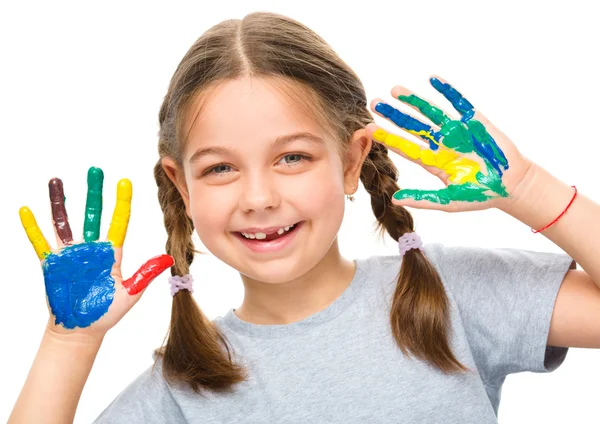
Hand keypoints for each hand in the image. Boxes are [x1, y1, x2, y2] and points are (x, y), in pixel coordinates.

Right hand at [19, 166, 173, 337]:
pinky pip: (40, 242)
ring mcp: (70, 255)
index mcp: (111, 253)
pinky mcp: (52, 264)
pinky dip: (32, 227)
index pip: (118, 222)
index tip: (125, 182)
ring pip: (64, 222)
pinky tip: (26, 211)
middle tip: (96, 170)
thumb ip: (146, 274)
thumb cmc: (107, 312)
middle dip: (95, 192)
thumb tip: (169, 259)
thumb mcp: (130, 293)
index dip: (122, 203)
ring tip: (56, 180)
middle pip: (93, 214)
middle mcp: (90, 249)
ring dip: (60, 202)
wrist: (82, 329)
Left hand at [366, 76, 533, 211]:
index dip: (387, 137)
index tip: (368, 129)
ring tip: (394, 90)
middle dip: (393, 115)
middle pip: (412, 126)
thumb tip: (394, 200)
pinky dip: (447, 91)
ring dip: (413, 100)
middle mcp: (440, 143)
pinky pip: (458, 102)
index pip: (404, 147)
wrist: (511, 185)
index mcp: (432, 161)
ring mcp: (456, 131)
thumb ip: (422, 199)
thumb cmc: (480, 195)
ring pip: (430, 112)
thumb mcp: (449, 202)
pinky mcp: (474, 121)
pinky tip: (432, 79)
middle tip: (374, 103)